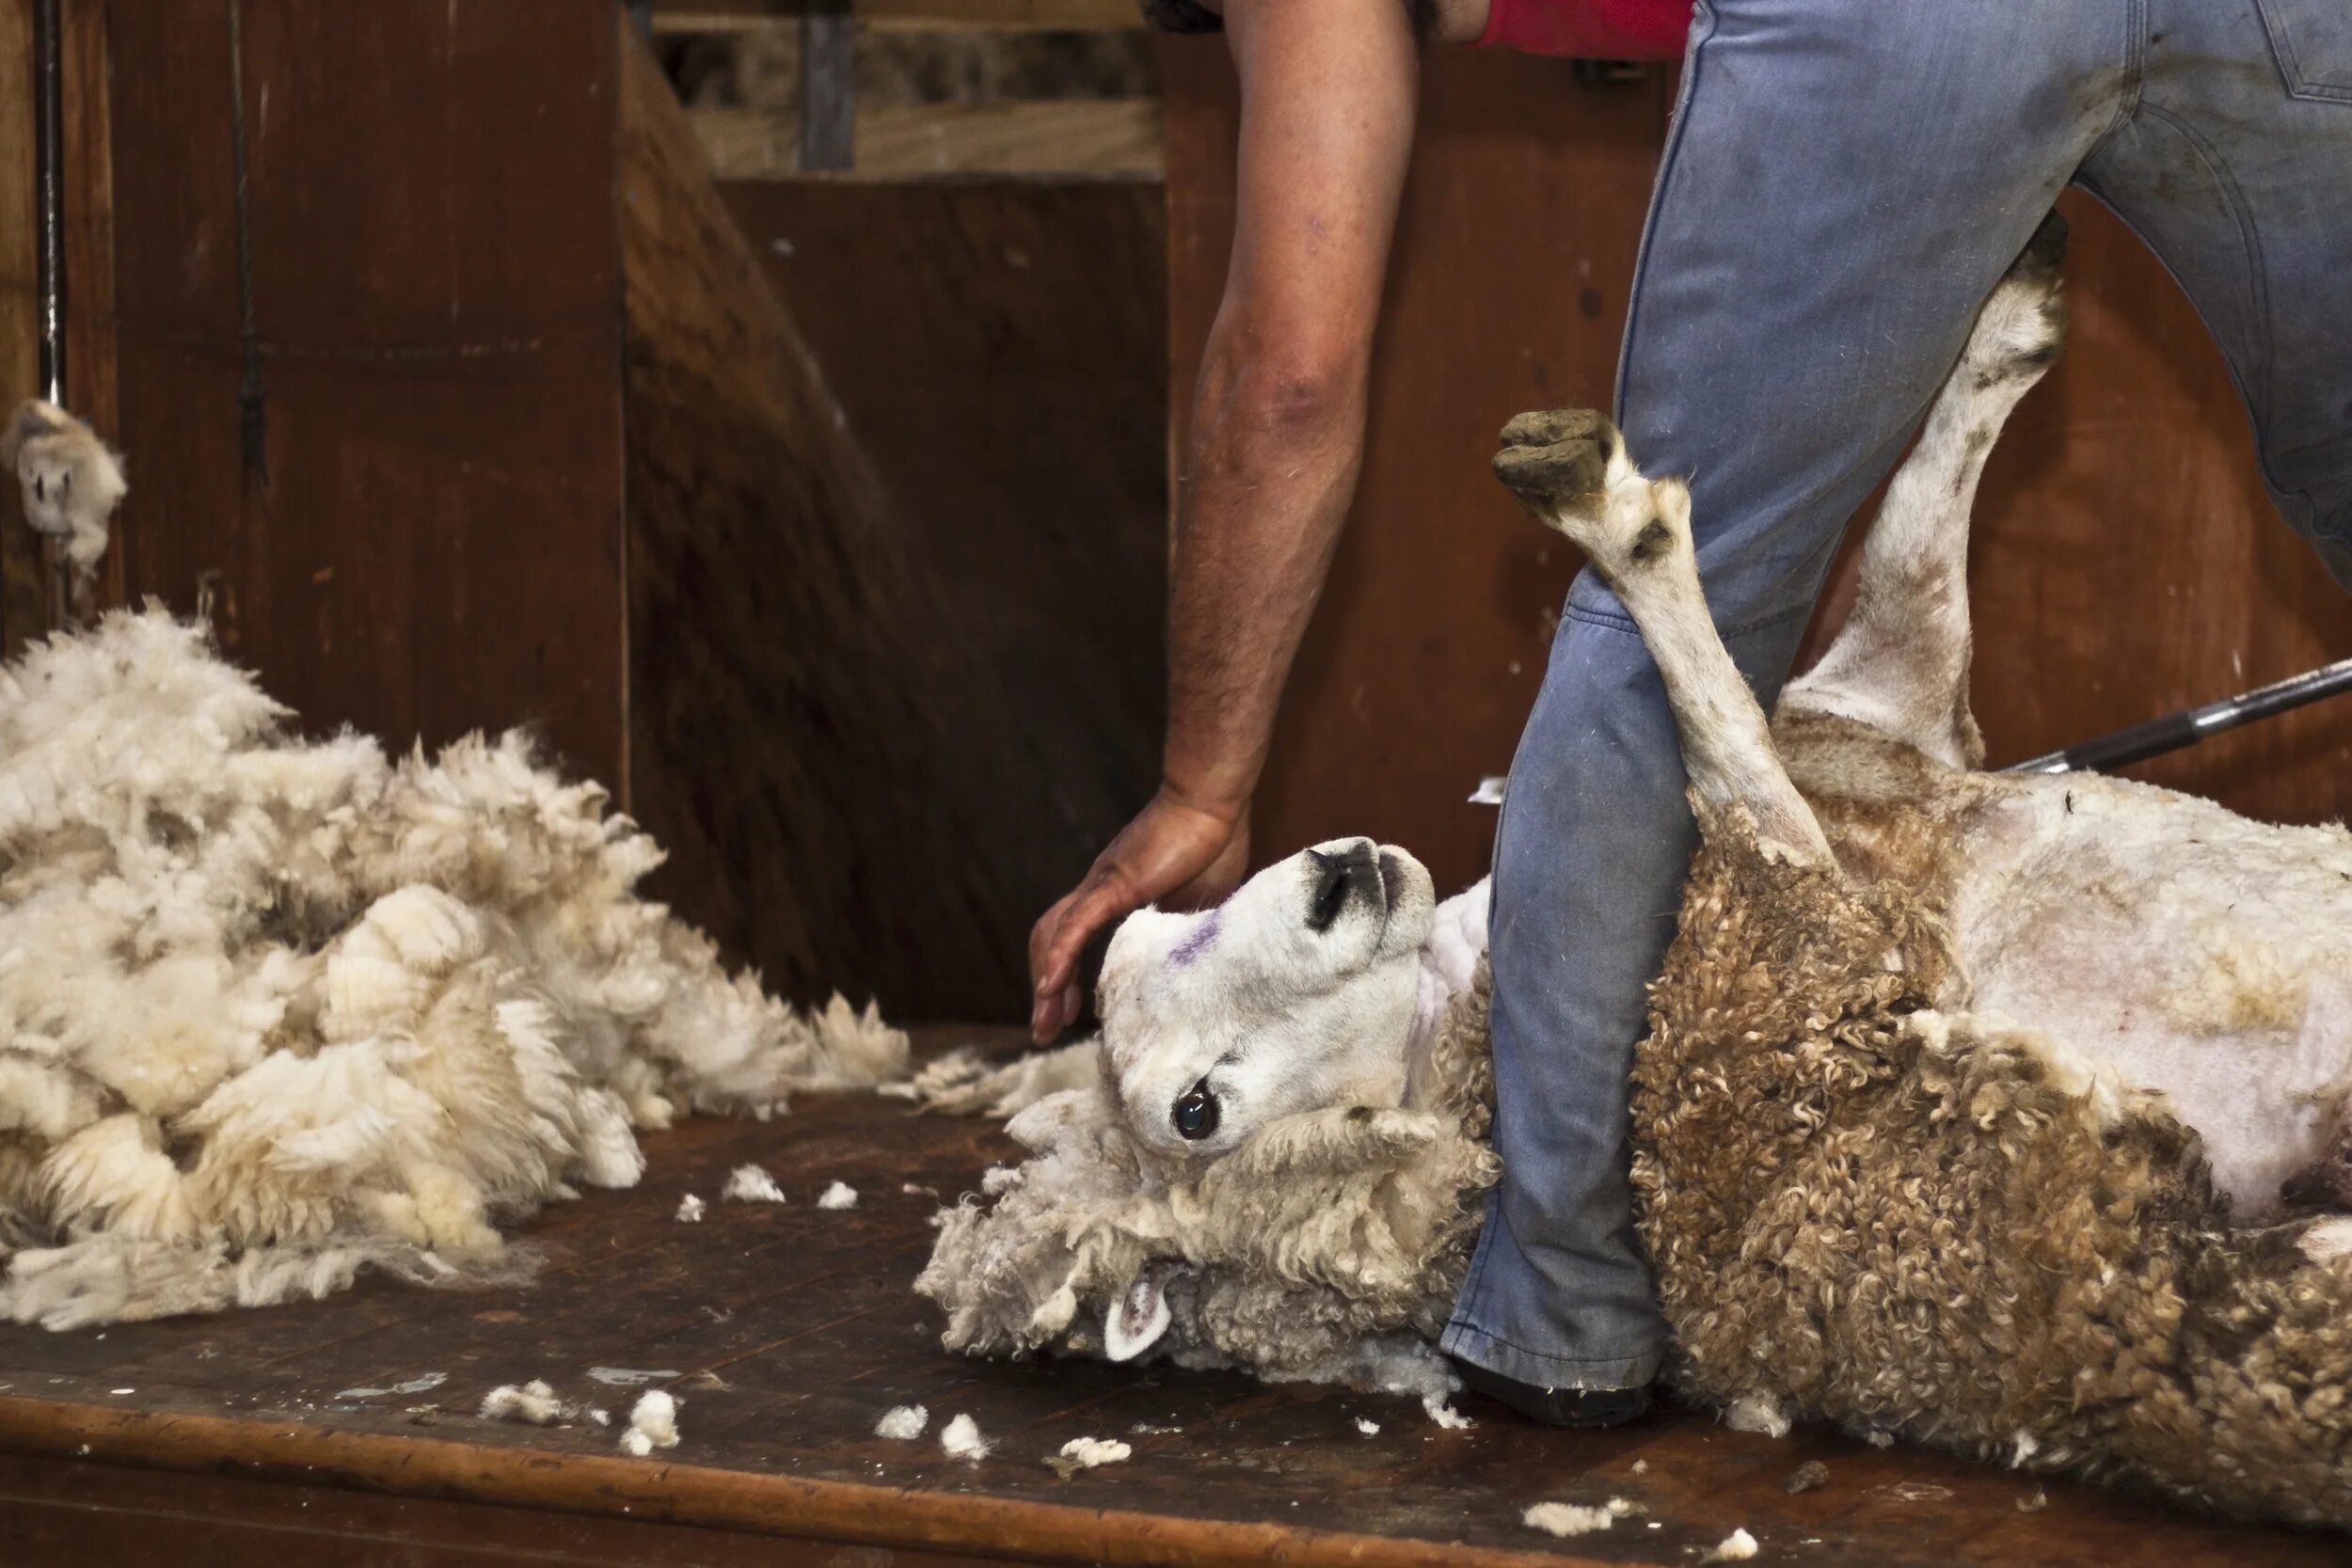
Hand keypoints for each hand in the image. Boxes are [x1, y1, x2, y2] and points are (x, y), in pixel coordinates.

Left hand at [1028, 788, 1249, 1041]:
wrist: (1212, 799)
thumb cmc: (1211, 841)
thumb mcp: (1197, 903)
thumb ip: (1182, 931)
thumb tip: (1185, 966)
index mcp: (1114, 894)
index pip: (1073, 938)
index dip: (1064, 974)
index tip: (1068, 1014)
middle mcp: (1097, 890)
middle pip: (1052, 939)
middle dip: (1046, 989)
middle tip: (1045, 1030)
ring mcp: (1102, 886)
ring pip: (1055, 936)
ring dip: (1046, 982)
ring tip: (1044, 1022)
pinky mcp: (1115, 884)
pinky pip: (1077, 926)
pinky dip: (1059, 958)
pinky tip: (1048, 989)